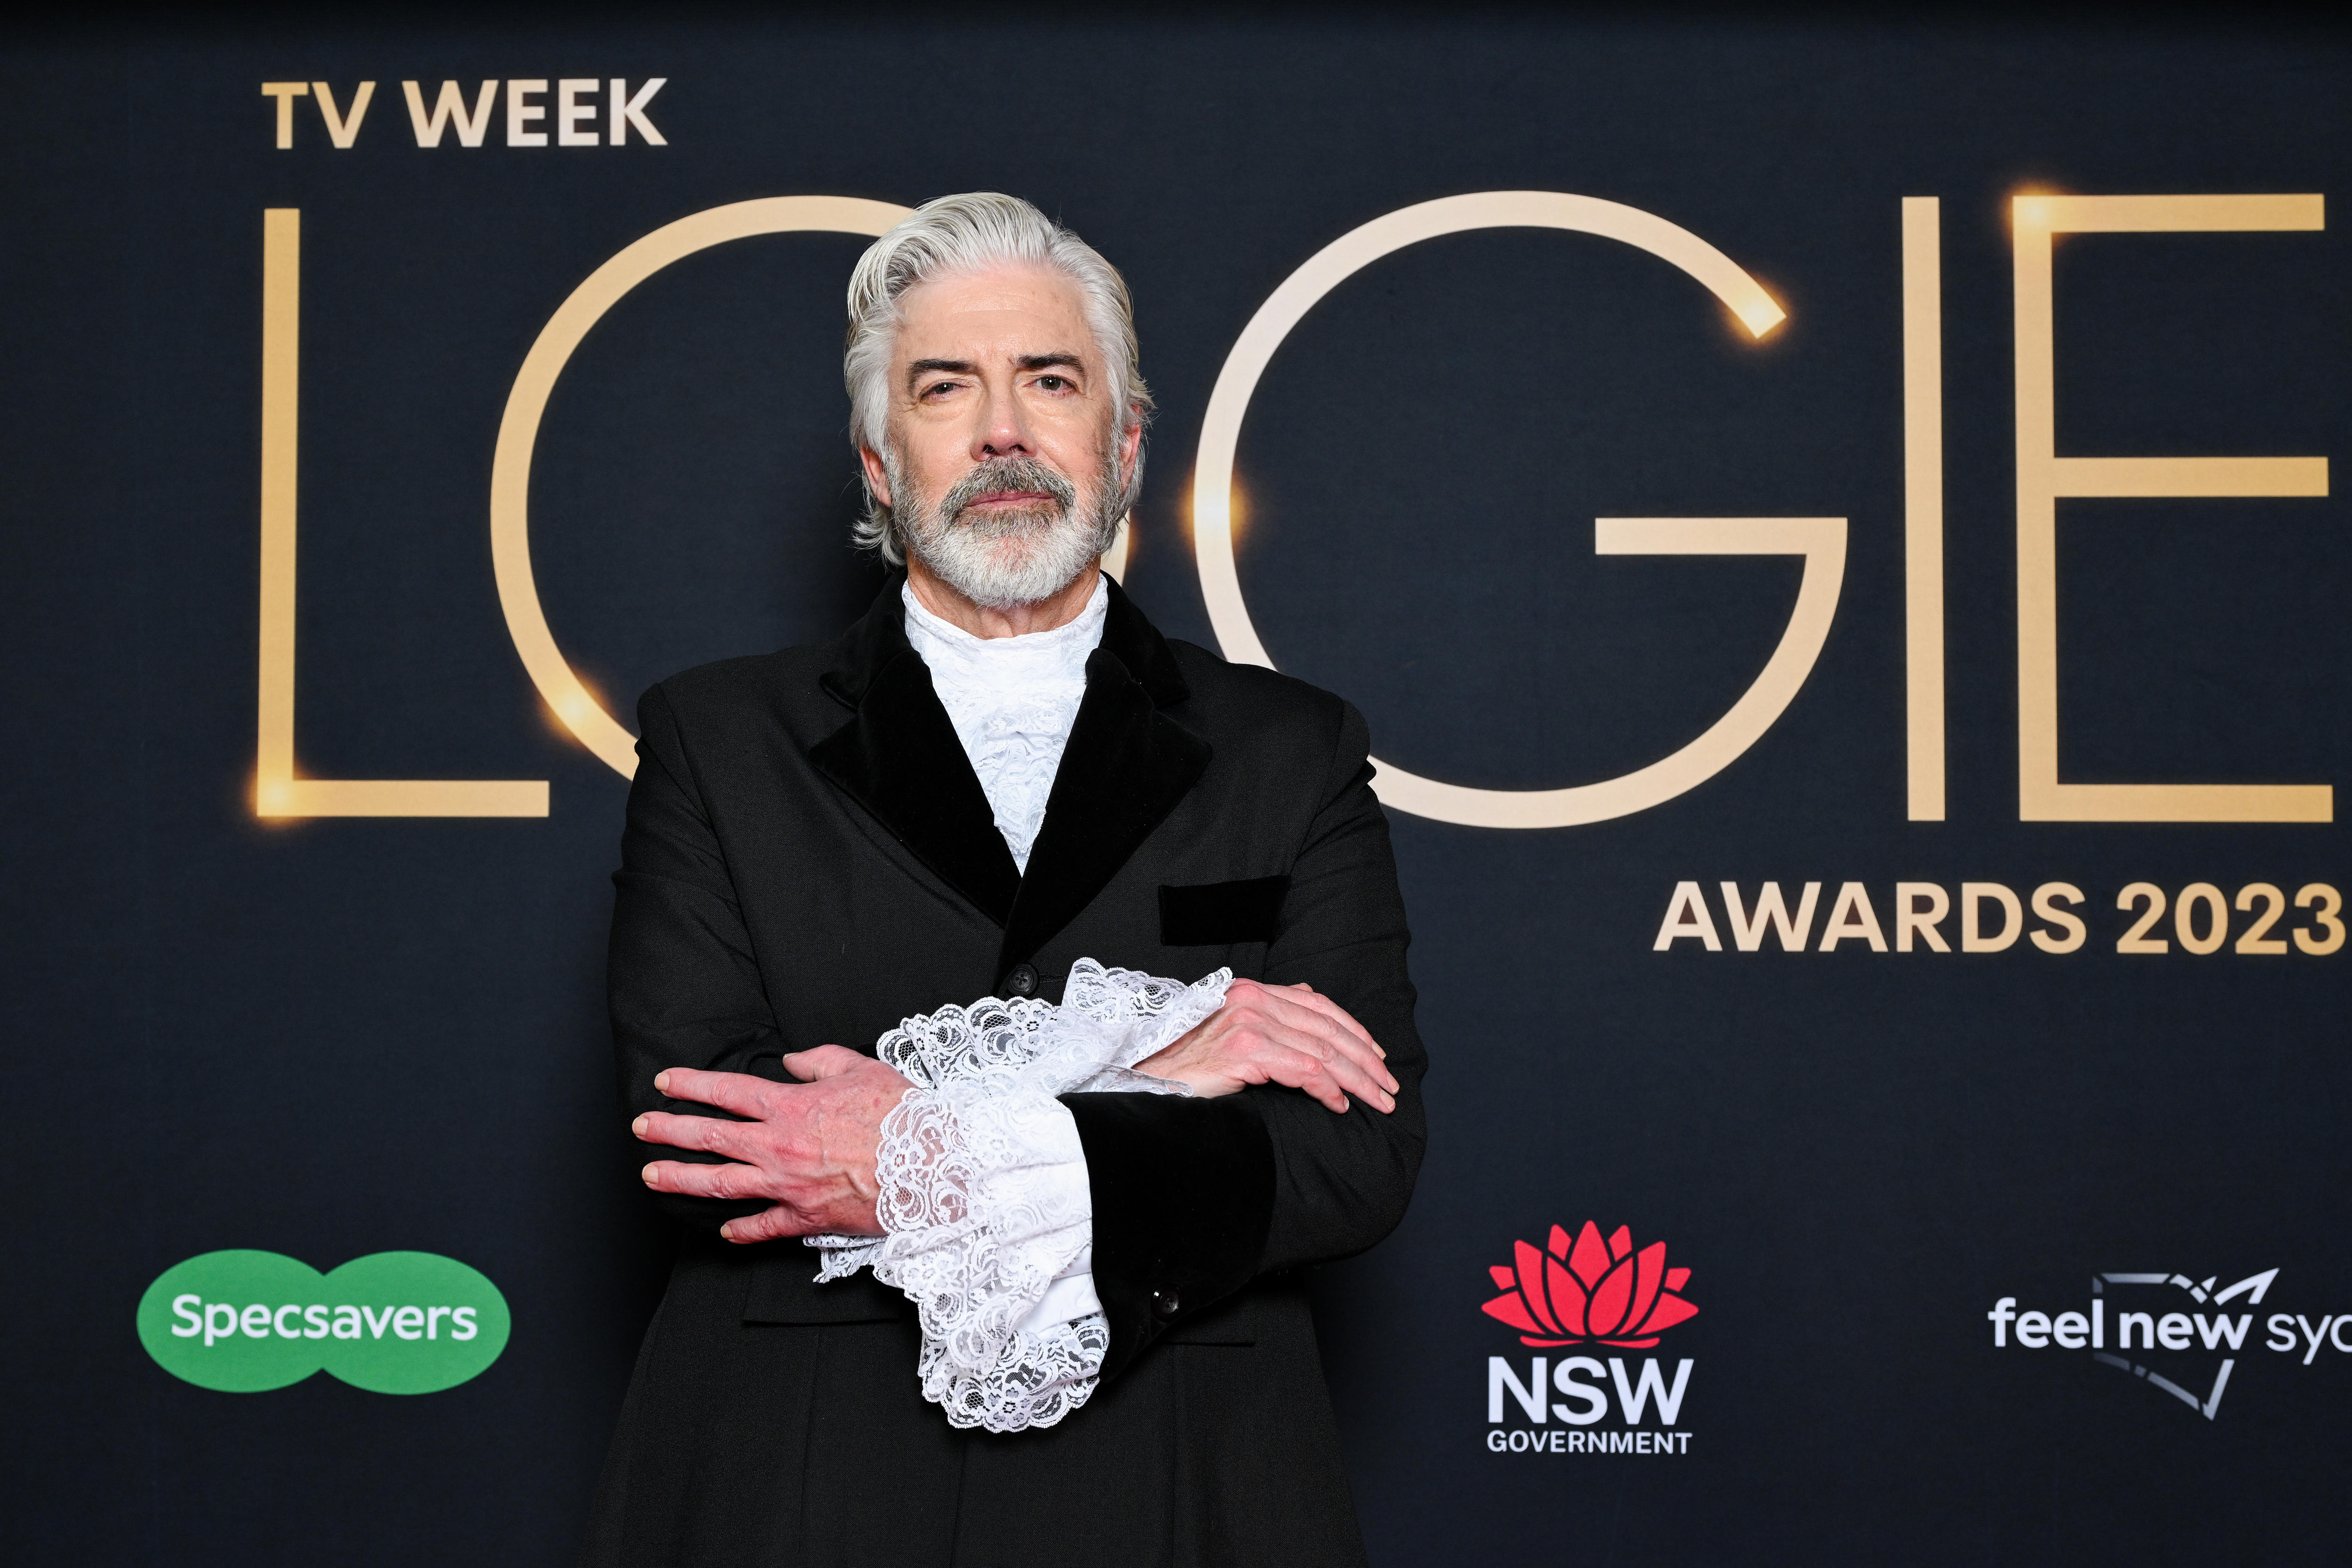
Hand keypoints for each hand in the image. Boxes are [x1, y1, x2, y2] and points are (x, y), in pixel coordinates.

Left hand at [632, 1046, 912, 1243]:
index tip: (665, 1083)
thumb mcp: (863, 1068)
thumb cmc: (902, 1117)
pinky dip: (740, 1230)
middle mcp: (780, 1146)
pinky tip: (723, 1231)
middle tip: (642, 1128)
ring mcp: (788, 1185)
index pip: (728, 1091)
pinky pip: (763, 1227)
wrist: (932, 1167)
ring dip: (681, 1179)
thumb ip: (821, 1060)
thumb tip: (792, 1060)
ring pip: (721, 1183)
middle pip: (711, 1136)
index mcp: (792, 1106)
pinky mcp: (805, 1217)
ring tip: (652, 1176)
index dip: (692, 1085)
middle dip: (669, 1130)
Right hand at [1136, 979, 1398, 1113]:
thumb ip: (1267, 1019)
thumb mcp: (1231, 1031)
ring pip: (1323, 1050)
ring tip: (1377, 1101)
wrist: (1144, 1078)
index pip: (1318, 1004)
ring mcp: (1249, 1022)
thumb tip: (1310, 1017)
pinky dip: (1328, 1089)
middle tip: (1389, 1087)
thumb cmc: (1187, 1064)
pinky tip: (1339, 1105)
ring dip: (1357, 1079)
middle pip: (1328, 1028)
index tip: (1377, 1057)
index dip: (1354, 1030)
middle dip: (1365, 1059)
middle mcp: (1253, 999)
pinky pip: (1304, 1070)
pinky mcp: (1245, 1050)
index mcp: (1252, 991)